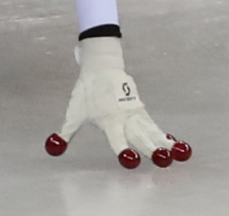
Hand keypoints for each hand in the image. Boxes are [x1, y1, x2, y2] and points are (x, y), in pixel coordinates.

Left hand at [46, 36, 191, 168]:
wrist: (100, 67)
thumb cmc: (86, 93)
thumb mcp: (74, 113)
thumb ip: (66, 133)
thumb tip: (53, 148)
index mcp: (107, 121)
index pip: (116, 139)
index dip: (121, 149)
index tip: (128, 158)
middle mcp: (124, 119)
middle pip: (139, 137)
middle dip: (150, 149)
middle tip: (162, 161)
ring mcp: (135, 113)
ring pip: (150, 131)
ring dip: (162, 143)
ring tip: (174, 155)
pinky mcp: (141, 109)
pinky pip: (154, 125)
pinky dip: (164, 135)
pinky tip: (174, 145)